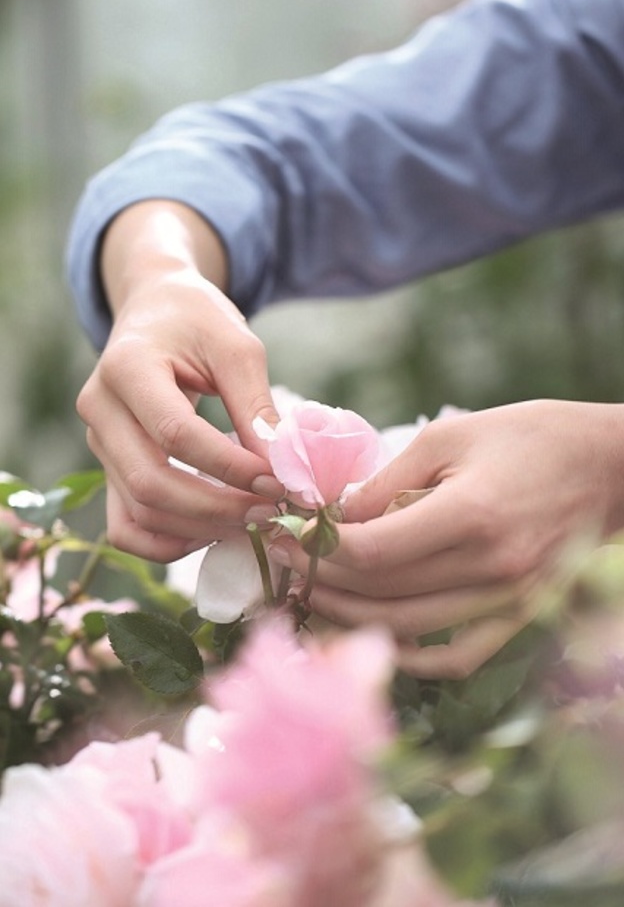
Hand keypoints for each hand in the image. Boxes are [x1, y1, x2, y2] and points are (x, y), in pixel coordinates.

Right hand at [77, 201, 281, 562]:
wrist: (155, 311)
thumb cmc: (198, 322)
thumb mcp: (235, 346)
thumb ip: (255, 405)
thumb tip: (281, 468)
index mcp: (126, 367)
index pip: (176, 434)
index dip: (229, 466)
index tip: (278, 479)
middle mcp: (100, 409)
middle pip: (150, 483)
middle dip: (218, 507)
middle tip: (271, 511)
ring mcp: (98, 444)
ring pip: (139, 512)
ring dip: (200, 529)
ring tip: (253, 521)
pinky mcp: (108, 468)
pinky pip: (126, 526)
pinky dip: (168, 543)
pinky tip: (213, 532)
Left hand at [270, 400, 623, 677]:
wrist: (608, 466)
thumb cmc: (530, 438)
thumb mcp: (451, 438)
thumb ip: (388, 481)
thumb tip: (333, 514)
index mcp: (471, 514)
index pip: (373, 551)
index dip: (319, 547)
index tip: (288, 533)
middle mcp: (490, 567)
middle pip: (383, 593)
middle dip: (323, 578)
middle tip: (286, 563)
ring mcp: (510, 599)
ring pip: (410, 629)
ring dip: (352, 617)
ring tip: (312, 597)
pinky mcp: (521, 614)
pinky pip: (460, 655)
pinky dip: (413, 656)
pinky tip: (377, 637)